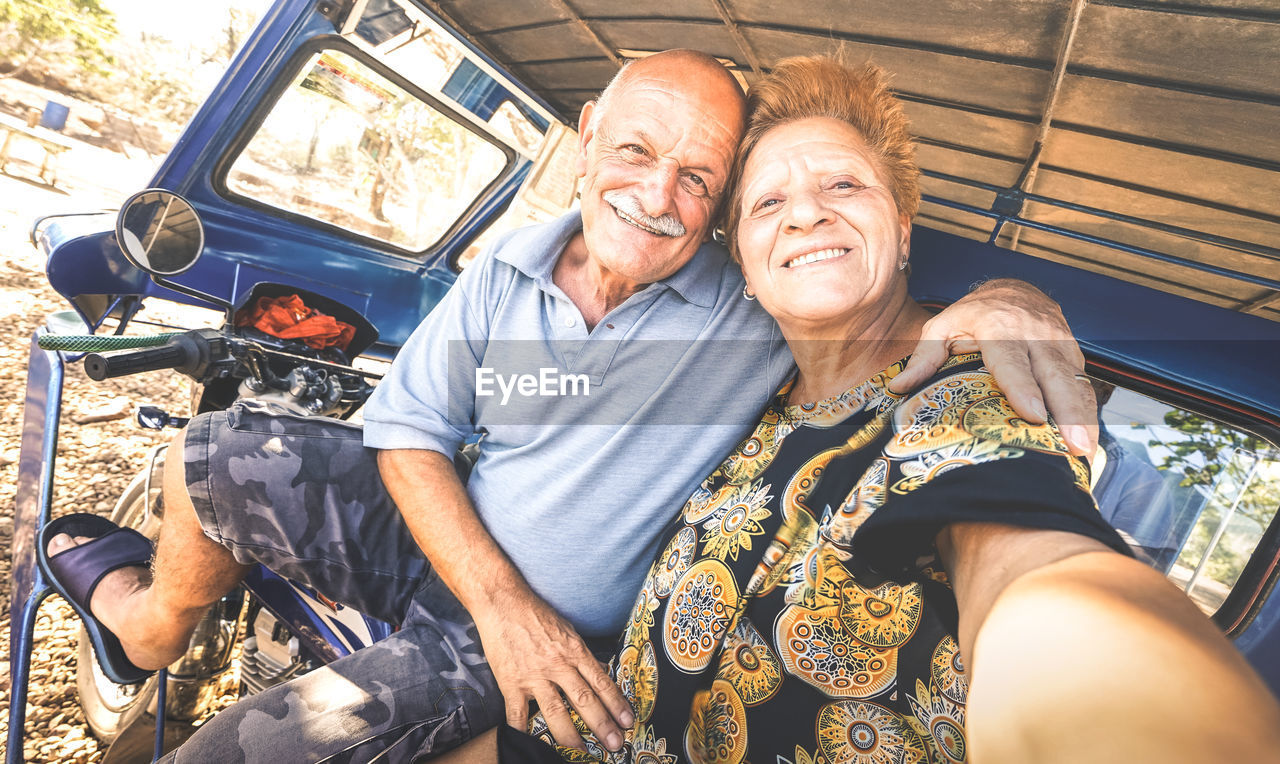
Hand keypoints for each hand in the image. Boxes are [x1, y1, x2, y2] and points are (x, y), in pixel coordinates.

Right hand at [473, 590, 633, 751]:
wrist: (503, 602)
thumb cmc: (536, 614)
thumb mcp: (567, 630)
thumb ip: (580, 654)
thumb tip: (597, 675)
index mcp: (574, 650)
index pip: (601, 682)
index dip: (616, 703)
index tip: (628, 721)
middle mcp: (557, 665)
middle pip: (584, 700)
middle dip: (602, 725)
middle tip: (615, 744)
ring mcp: (534, 676)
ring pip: (556, 712)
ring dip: (571, 736)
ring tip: (582, 752)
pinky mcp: (511, 683)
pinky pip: (518, 715)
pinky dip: (524, 733)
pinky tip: (531, 746)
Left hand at [890, 279, 1095, 455]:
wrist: (1014, 287)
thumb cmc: (973, 314)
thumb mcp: (942, 327)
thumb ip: (924, 357)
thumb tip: (899, 388)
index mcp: (998, 327)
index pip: (1012, 362)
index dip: (1024, 388)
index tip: (1033, 415)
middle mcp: (1034, 334)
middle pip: (1054, 375)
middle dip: (1066, 411)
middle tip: (1073, 445)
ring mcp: (1059, 342)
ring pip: (1074, 380)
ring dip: (1083, 416)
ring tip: (1085, 449)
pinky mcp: (1073, 351)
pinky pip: (1083, 381)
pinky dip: (1087, 410)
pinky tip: (1087, 438)